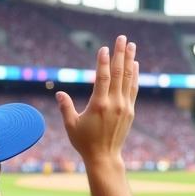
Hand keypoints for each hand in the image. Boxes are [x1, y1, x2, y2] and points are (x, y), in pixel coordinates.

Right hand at [56, 35, 138, 163]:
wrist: (104, 157)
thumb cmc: (85, 142)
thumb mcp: (71, 125)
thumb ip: (65, 107)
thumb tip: (59, 93)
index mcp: (99, 105)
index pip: (103, 78)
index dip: (103, 62)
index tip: (104, 48)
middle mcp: (114, 104)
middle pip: (118, 73)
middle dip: (120, 54)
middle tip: (122, 38)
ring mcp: (124, 107)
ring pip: (128, 79)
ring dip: (130, 61)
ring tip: (132, 46)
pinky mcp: (130, 111)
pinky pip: (133, 89)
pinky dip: (134, 76)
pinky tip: (135, 65)